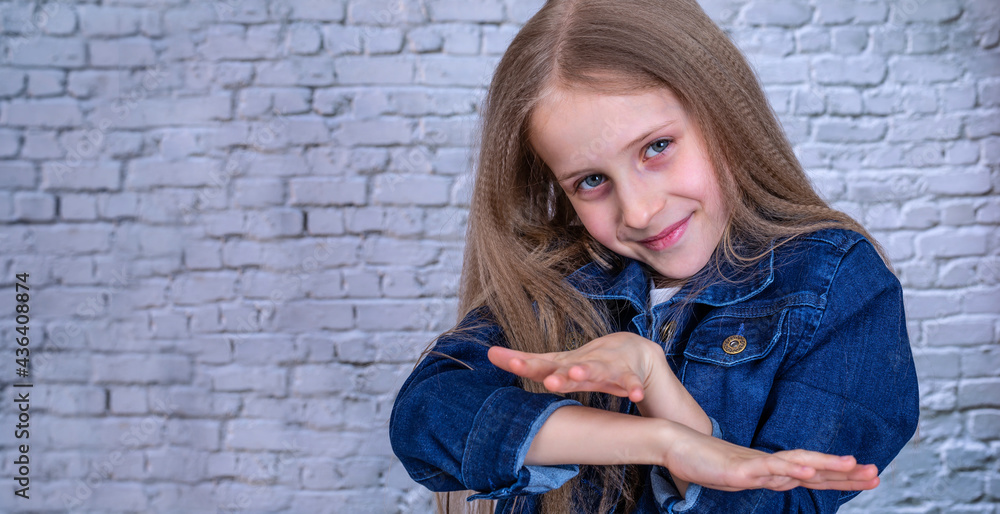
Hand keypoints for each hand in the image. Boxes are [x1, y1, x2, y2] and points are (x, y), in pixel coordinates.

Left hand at [487, 332, 663, 403]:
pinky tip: (636, 395)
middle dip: (557, 373)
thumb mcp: (555, 363)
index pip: (541, 364)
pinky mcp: (626, 374)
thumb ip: (525, 361)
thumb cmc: (583, 361)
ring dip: (587, 371)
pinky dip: (633, 387)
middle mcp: (581, 363)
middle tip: (546, 379)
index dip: (526, 364)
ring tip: (578, 374)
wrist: (629, 350)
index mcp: (563, 364)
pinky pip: (630, 382)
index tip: (508, 361)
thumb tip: (488, 353)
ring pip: (597, 370)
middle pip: (567, 368)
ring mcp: (605, 367)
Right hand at [661, 422, 880, 491]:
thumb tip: (787, 481)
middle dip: (845, 472)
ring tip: (851, 466)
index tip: (869, 476)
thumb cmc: (705, 461)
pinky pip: (769, 469)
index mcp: (771, 469)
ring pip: (796, 464)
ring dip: (825, 465)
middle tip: (876, 473)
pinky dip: (790, 469)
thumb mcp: (742, 476)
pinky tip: (807, 472)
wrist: (676, 445)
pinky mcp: (740, 468)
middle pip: (813, 467)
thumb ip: (765, 478)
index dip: (840, 475)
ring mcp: (755, 465)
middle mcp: (769, 465)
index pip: (812, 473)